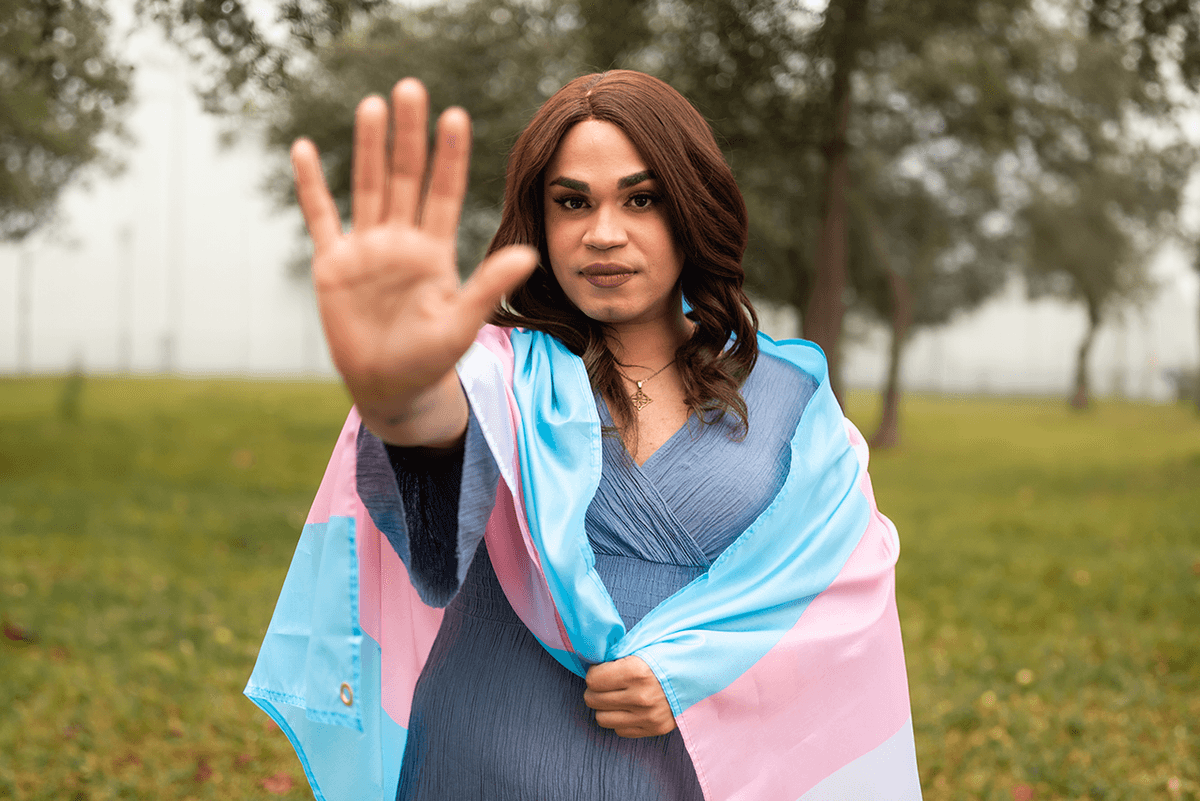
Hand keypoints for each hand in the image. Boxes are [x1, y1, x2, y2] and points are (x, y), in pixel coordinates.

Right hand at [292, 78, 537, 444]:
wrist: (392, 387)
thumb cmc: (431, 359)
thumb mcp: (462, 324)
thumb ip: (489, 287)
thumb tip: (528, 254)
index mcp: (435, 251)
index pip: (445, 192)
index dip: (449, 156)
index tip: (456, 116)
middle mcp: (402, 241)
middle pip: (406, 177)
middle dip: (409, 135)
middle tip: (413, 88)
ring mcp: (367, 249)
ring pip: (369, 187)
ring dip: (369, 148)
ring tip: (373, 104)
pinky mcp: (333, 265)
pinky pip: (321, 217)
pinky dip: (312, 186)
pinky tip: (305, 149)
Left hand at [584, 656, 676, 737]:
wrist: (705, 675)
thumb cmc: (673, 656)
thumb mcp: (647, 647)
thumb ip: (620, 655)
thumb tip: (595, 661)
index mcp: (636, 671)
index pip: (593, 679)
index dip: (595, 672)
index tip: (602, 669)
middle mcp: (640, 697)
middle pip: (593, 699)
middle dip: (596, 690)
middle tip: (606, 683)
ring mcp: (647, 716)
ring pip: (602, 718)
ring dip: (605, 707)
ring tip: (616, 696)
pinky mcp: (654, 729)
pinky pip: (620, 730)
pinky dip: (620, 719)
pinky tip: (630, 707)